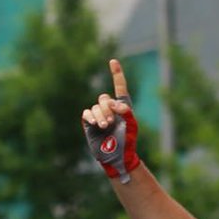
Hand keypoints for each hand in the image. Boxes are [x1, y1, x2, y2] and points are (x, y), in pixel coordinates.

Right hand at [82, 59, 141, 182]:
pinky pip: (87, 113)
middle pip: (104, 98)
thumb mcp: (131, 125)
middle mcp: (110, 109)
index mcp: (122, 107)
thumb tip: (115, 103)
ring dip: (100, 116)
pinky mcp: (89, 123)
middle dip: (107, 108)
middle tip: (111, 121)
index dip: (116, 74)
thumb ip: (126, 111)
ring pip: (95, 107)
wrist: (117, 156)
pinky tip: (95, 124)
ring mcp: (99, 116)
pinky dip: (91, 117)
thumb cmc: (127, 142)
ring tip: (105, 126)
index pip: (119, 87)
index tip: (113, 61)